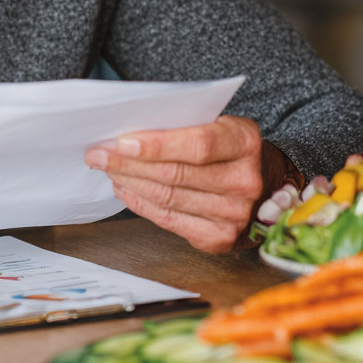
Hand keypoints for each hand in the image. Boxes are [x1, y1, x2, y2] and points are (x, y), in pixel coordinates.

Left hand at [83, 117, 266, 253]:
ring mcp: (234, 214)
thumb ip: (183, 125)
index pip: (197, 145)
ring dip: (130, 182)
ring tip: (107, 169)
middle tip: (98, 154)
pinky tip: (124, 189)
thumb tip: (127, 135)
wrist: (264, 180)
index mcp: (245, 142)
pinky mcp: (219, 238)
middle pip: (175, 174)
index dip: (156, 145)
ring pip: (168, 198)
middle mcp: (245, 181)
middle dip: (129, 164)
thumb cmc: (227, 146)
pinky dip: (141, 204)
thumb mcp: (217, 123)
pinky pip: (169, 220)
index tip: (121, 142)